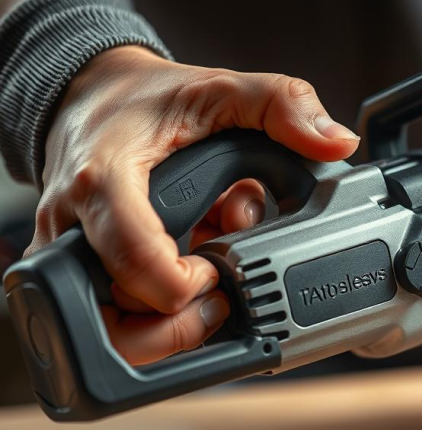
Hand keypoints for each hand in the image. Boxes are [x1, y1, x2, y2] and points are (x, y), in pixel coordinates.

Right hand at [31, 46, 358, 364]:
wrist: (89, 98)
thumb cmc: (146, 100)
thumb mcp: (221, 89)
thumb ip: (282, 107)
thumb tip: (335, 142)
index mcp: (103, 180)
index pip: (133, 260)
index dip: (185, 285)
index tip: (215, 270)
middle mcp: (75, 226)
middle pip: (118, 316)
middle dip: (181, 318)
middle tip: (215, 290)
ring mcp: (69, 255)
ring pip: (114, 331)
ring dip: (171, 321)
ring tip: (203, 284)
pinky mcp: (77, 274)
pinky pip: (115, 319)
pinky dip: (159, 313)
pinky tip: (185, 277)